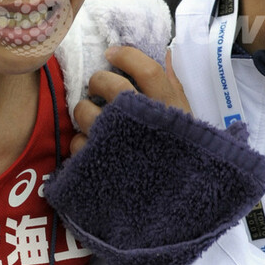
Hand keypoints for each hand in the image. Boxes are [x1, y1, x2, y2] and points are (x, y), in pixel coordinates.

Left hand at [70, 47, 189, 153]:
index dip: (126, 55)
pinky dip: (81, 143)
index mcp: (168, 109)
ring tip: (95, 120)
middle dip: (98, 80)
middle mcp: (141, 121)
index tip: (111, 53)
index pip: (147, 69)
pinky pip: (78, 143)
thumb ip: (173, 87)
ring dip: (85, 111)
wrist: (175, 211)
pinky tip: (93, 148)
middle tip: (99, 86)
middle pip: (109, 84)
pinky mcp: (99, 165)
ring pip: (85, 111)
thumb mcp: (186, 121)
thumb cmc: (182, 159)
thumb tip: (164, 53)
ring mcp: (117, 143)